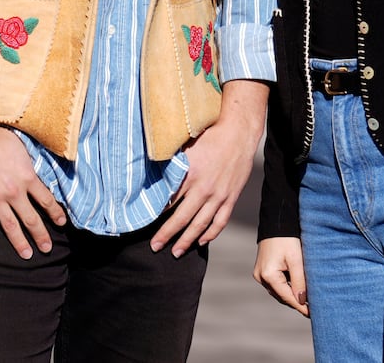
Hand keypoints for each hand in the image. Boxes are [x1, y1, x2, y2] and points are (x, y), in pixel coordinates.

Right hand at [0, 92, 66, 259]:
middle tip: (47, 248)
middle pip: (31, 219)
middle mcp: (14, 191)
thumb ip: (28, 164)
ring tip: (27, 255)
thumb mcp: (21, 147)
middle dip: (41, 235)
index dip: (55, 213)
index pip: (46, 200)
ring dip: (19, 242)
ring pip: (10, 226)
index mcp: (27, 177)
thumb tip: (34, 172)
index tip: (61, 223)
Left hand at [151, 79, 267, 255]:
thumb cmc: (209, 134)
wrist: (239, 132)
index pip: (169, 200)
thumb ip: (172, 161)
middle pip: (182, 218)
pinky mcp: (231, 198)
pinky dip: (210, 234)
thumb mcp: (186, 145)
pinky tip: (201, 241)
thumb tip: (153, 171)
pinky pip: (220, 221)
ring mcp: (219, 195)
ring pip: (200, 224)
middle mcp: (204, 188)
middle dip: (167, 234)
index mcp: (190, 174)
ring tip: (176, 252)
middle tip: (155, 246)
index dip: (156, 214)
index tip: (145, 223)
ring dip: (187, 240)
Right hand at [253, 237, 308, 315]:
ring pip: (278, 291)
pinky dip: (286, 288)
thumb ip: (299, 281)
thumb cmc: (288, 239)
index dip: (300, 307)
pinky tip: (297, 289)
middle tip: (312, 309)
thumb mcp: (296, 260)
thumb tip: (302, 301)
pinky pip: (275, 284)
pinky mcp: (261, 270)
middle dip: (296, 302)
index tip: (312, 314)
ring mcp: (259, 274)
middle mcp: (261, 277)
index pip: (287, 297)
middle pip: (281, 296)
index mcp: (268, 275)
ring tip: (307, 301)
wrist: (276, 223)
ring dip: (291, 295)